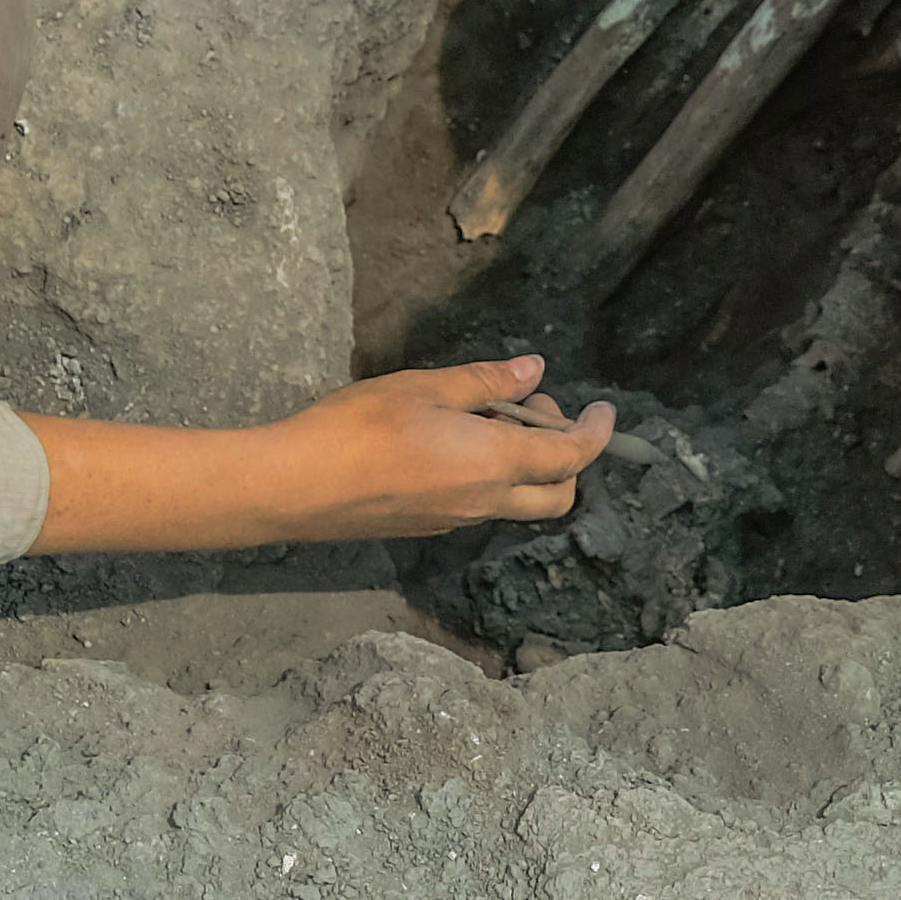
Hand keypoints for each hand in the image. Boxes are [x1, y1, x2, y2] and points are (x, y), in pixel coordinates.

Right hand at [248, 358, 615, 539]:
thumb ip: (485, 382)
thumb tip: (533, 372)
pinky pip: (481, 506)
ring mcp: (454, 521)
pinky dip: (490, 477)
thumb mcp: (425, 388)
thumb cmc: (359, 429)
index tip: (604, 410)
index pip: (571, 457)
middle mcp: (485, 503)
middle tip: (531, 410)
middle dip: (566, 457)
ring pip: (517, 502)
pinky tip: (451, 443)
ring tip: (483, 416)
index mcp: (494, 465)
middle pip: (556, 495)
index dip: (596, 433)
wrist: (296, 488)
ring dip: (523, 464)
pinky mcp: (426, 527)